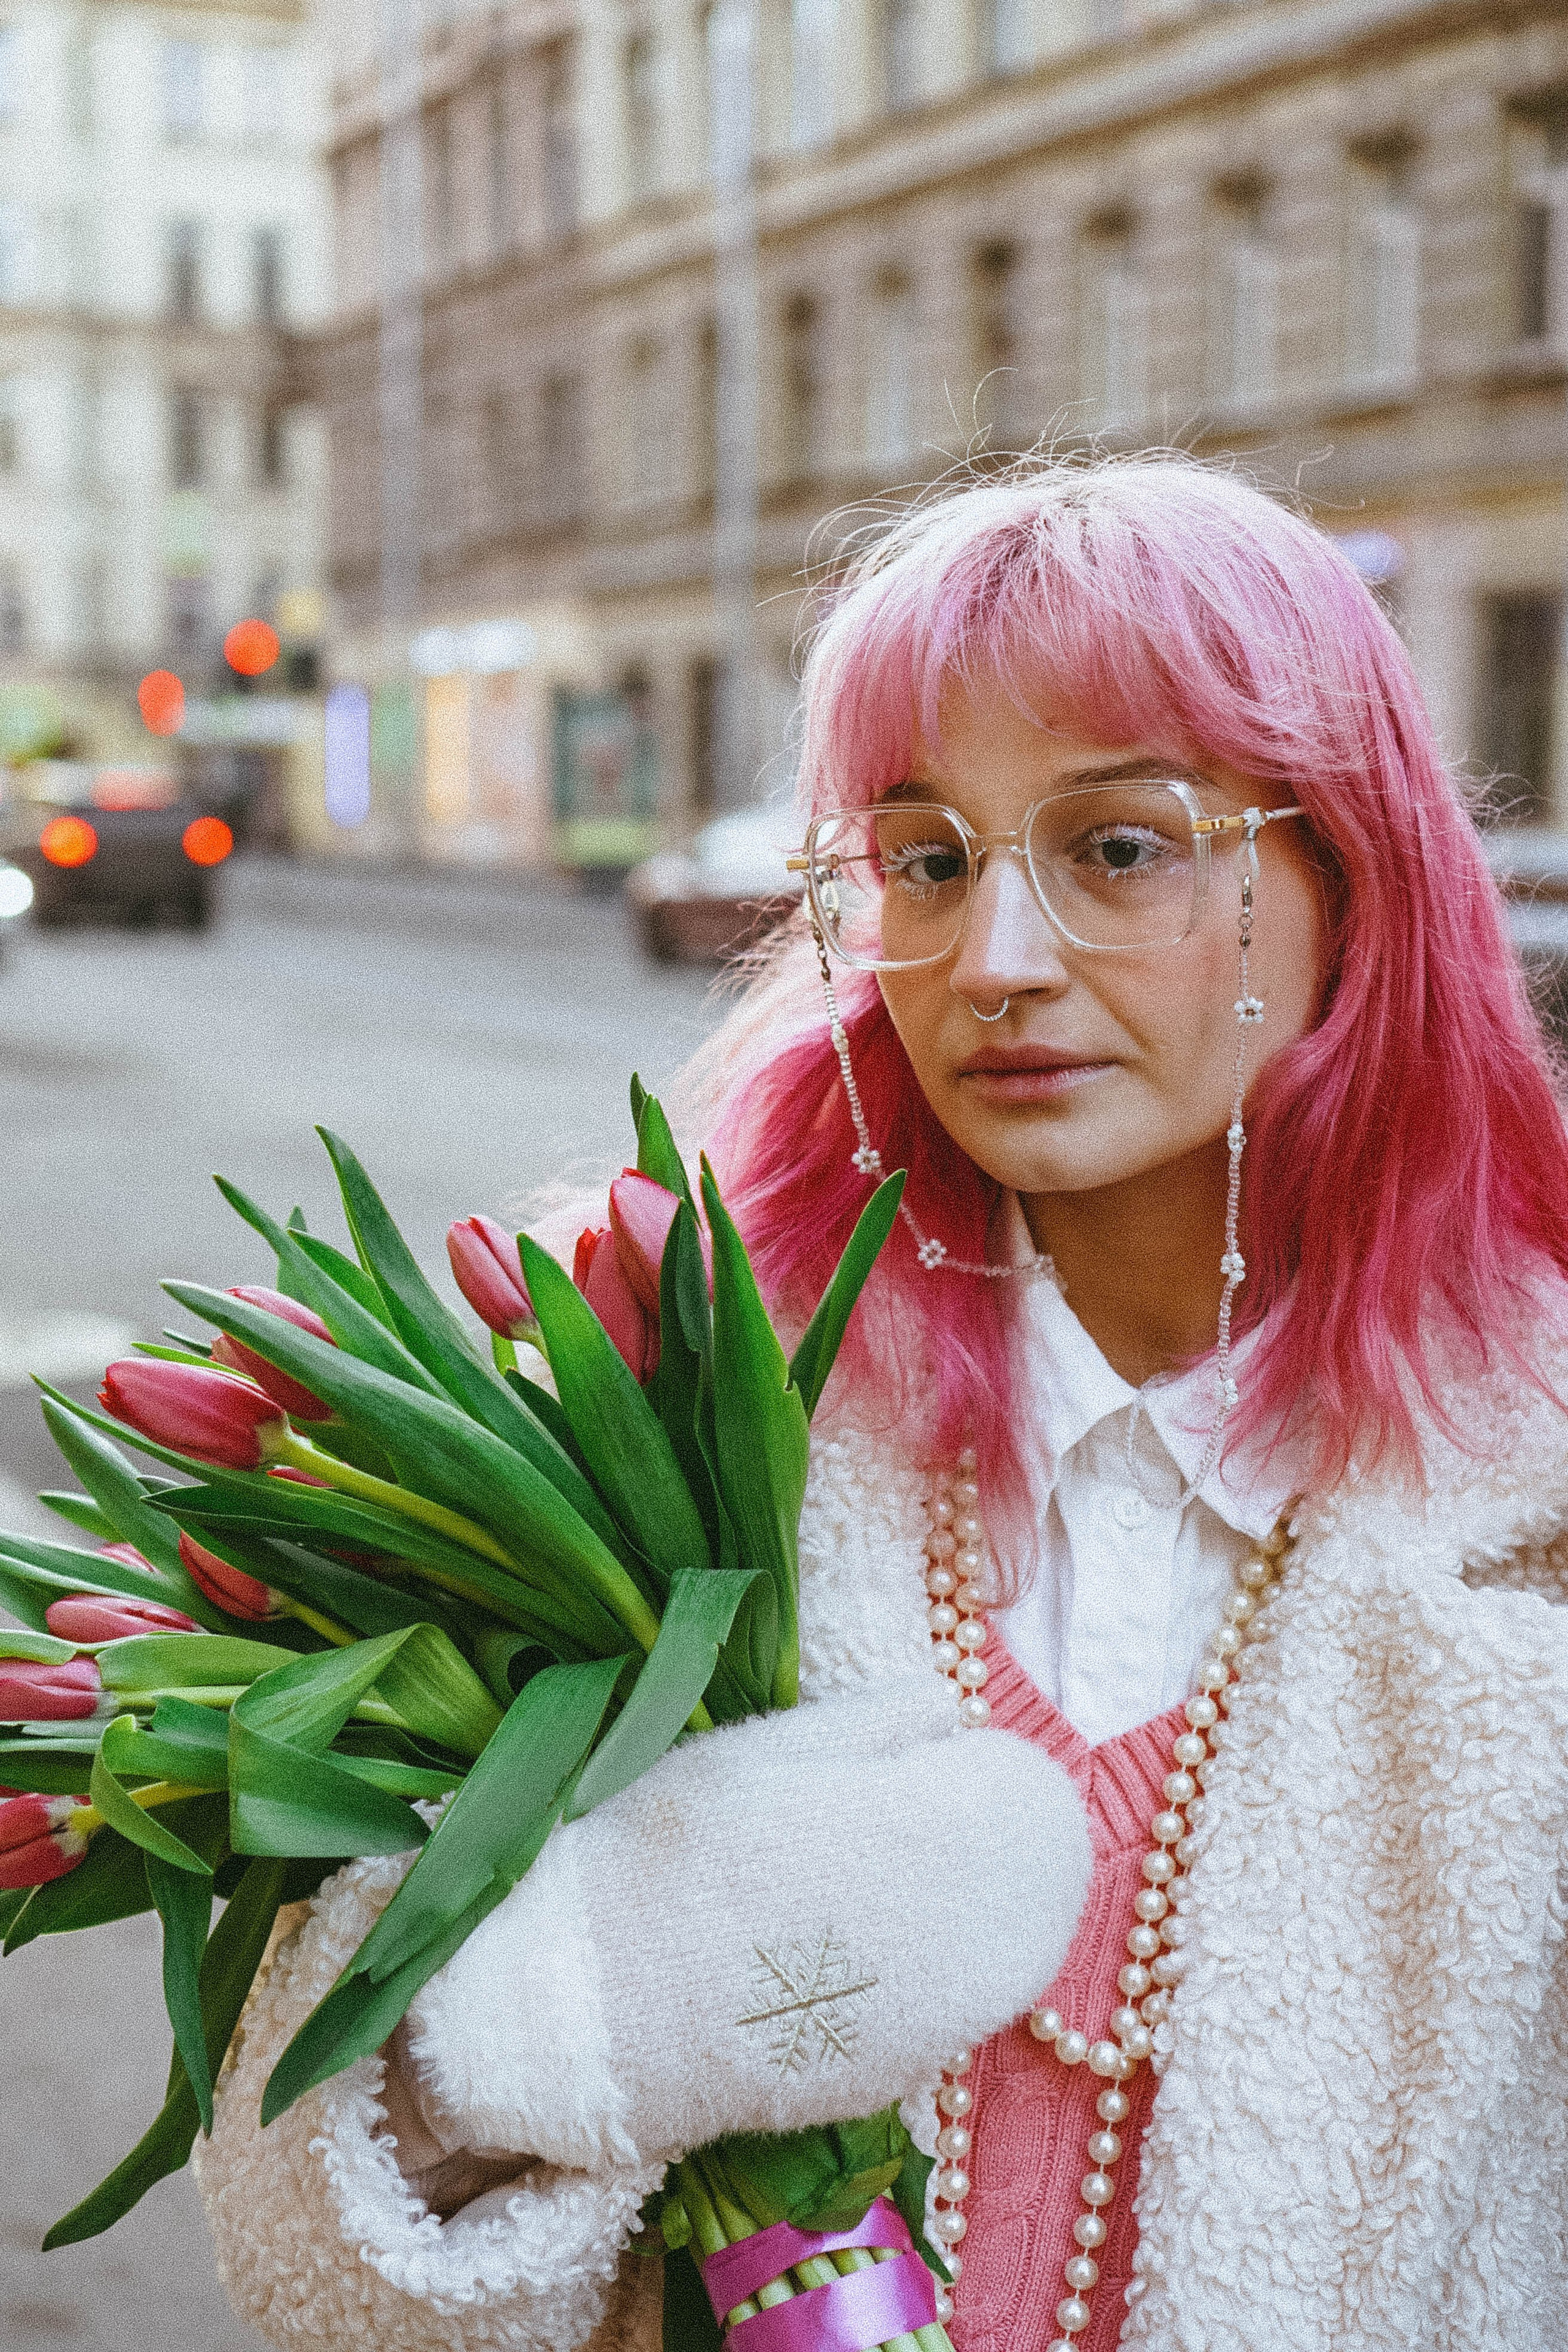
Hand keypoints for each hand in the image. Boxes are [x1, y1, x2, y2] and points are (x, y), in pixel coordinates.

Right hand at [400, 1672, 1091, 2169]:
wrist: (589, 2017)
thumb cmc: (661, 1856)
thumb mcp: (758, 1751)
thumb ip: (874, 1722)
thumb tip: (957, 1707)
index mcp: (915, 1831)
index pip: (1029, 1790)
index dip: (982, 1765)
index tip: (928, 1758)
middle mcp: (952, 1934)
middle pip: (1041, 1871)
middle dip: (995, 1831)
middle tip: (909, 1812)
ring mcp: (936, 2019)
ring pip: (1014, 1945)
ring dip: (975, 1903)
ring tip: (881, 1881)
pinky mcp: (905, 2080)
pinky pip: (965, 2006)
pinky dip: (941, 1969)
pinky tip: (863, 1951)